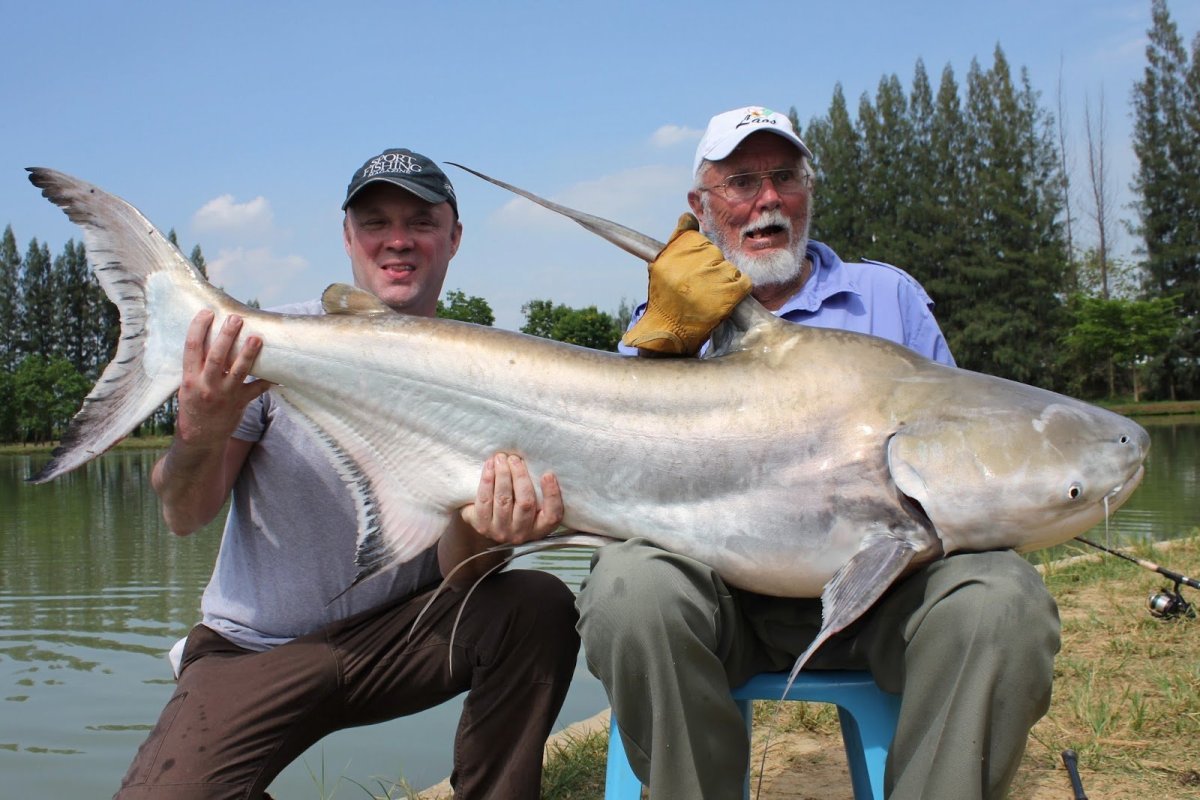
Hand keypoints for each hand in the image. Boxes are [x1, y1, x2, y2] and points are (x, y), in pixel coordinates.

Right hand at [174, 310, 271, 448]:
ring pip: (238, 371)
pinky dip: (268, 381)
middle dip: (227, 336)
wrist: (200, 437)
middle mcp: (206, 385)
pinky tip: (278, 373)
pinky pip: (256, 390)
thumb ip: (198, 366)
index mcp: (190, 378)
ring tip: (258, 338)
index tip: (207, 313)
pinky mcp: (239, 403)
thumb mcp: (188, 385)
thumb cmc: (194, 405)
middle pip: (217, 356)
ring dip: (249, 354)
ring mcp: (224, 395)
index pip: (191, 348)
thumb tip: (210, 338)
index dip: (198, 328)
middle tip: (236, 318)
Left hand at [460, 453, 563, 544]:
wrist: (488, 519)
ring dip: (502, 474)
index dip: (552, 495)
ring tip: (501, 458)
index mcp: (540, 528)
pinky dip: (487, 480)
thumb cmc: (515, 503)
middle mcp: (522, 533)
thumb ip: (538, 489)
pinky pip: (485, 500)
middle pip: (525, 503)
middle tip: (515, 458)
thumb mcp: (532, 502)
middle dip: (520, 476)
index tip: (547, 474)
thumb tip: (540, 462)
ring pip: (504, 500)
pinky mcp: (482, 525)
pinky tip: (489, 466)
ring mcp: (501, 531)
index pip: (552, 515)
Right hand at [621, 213, 751, 355]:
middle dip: (710, 266)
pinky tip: (725, 297)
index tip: (692, 267)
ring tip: (709, 294)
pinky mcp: (726, 296)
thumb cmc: (666, 300)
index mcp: (671, 257)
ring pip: (728, 266)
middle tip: (700, 285)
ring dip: (723, 278)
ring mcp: (708, 282)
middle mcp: (689, 268)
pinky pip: (742, 281)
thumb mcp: (661, 267)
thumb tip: (686, 216)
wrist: (669, 333)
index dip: (697, 253)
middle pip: (713, 252)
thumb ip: (677, 240)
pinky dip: (737, 288)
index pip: (696, 239)